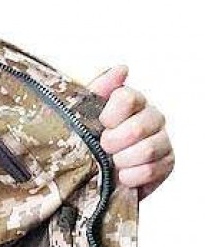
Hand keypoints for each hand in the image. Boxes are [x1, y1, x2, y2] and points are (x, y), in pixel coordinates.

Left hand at [88, 66, 173, 200]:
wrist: (92, 175)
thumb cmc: (87, 141)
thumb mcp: (81, 113)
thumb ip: (98, 89)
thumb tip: (121, 70)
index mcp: (130, 101)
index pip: (127, 98)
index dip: (110, 116)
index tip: (101, 124)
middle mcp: (150, 117)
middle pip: (138, 126)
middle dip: (114, 141)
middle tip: (103, 147)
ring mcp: (161, 140)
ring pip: (148, 149)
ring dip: (122, 160)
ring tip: (111, 162)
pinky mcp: (166, 163)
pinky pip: (153, 170)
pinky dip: (131, 176)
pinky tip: (122, 174)